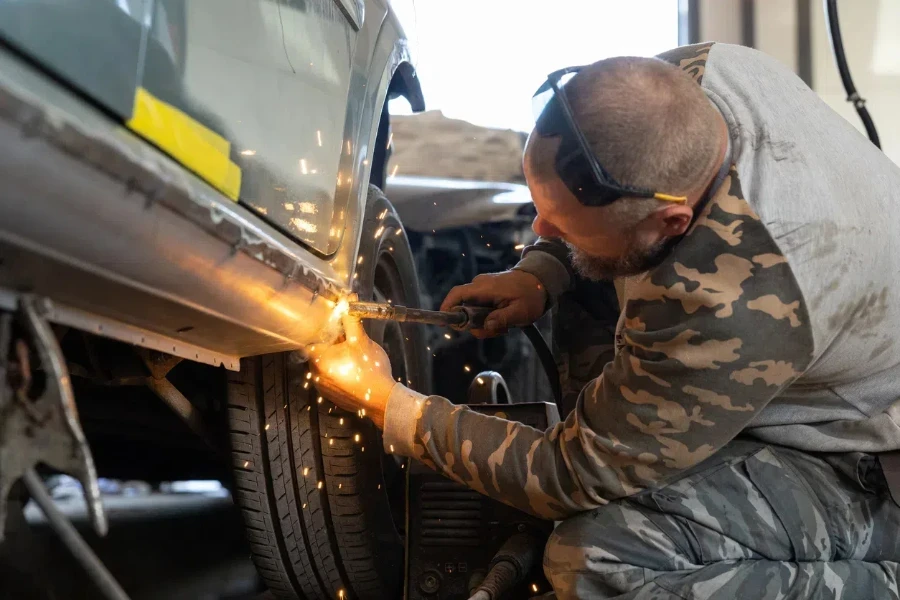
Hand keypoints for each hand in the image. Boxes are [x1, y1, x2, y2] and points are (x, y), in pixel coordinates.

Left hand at [309, 314, 395, 428]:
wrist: (382, 400)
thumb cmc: (370, 370)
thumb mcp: (361, 339)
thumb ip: (351, 319)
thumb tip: (348, 301)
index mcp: (319, 359)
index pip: (311, 338)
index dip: (323, 331)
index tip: (335, 328)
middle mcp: (316, 375)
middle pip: (319, 352)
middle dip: (333, 344)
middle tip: (349, 341)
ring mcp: (323, 387)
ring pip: (326, 365)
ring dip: (337, 358)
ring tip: (355, 357)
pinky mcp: (332, 395)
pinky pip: (332, 378)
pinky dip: (341, 372)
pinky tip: (356, 370)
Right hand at [441, 270, 547, 338]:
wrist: (540, 280)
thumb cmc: (531, 295)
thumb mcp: (521, 311)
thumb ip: (503, 318)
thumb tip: (486, 325)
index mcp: (484, 288)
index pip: (457, 294)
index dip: (447, 307)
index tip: (443, 323)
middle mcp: (479, 286)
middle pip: (463, 309)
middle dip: (475, 325)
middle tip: (495, 331)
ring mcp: (482, 289)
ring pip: (471, 311)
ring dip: (484, 323)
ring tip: (504, 326)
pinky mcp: (486, 293)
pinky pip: (478, 308)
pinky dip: (487, 318)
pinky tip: (502, 321)